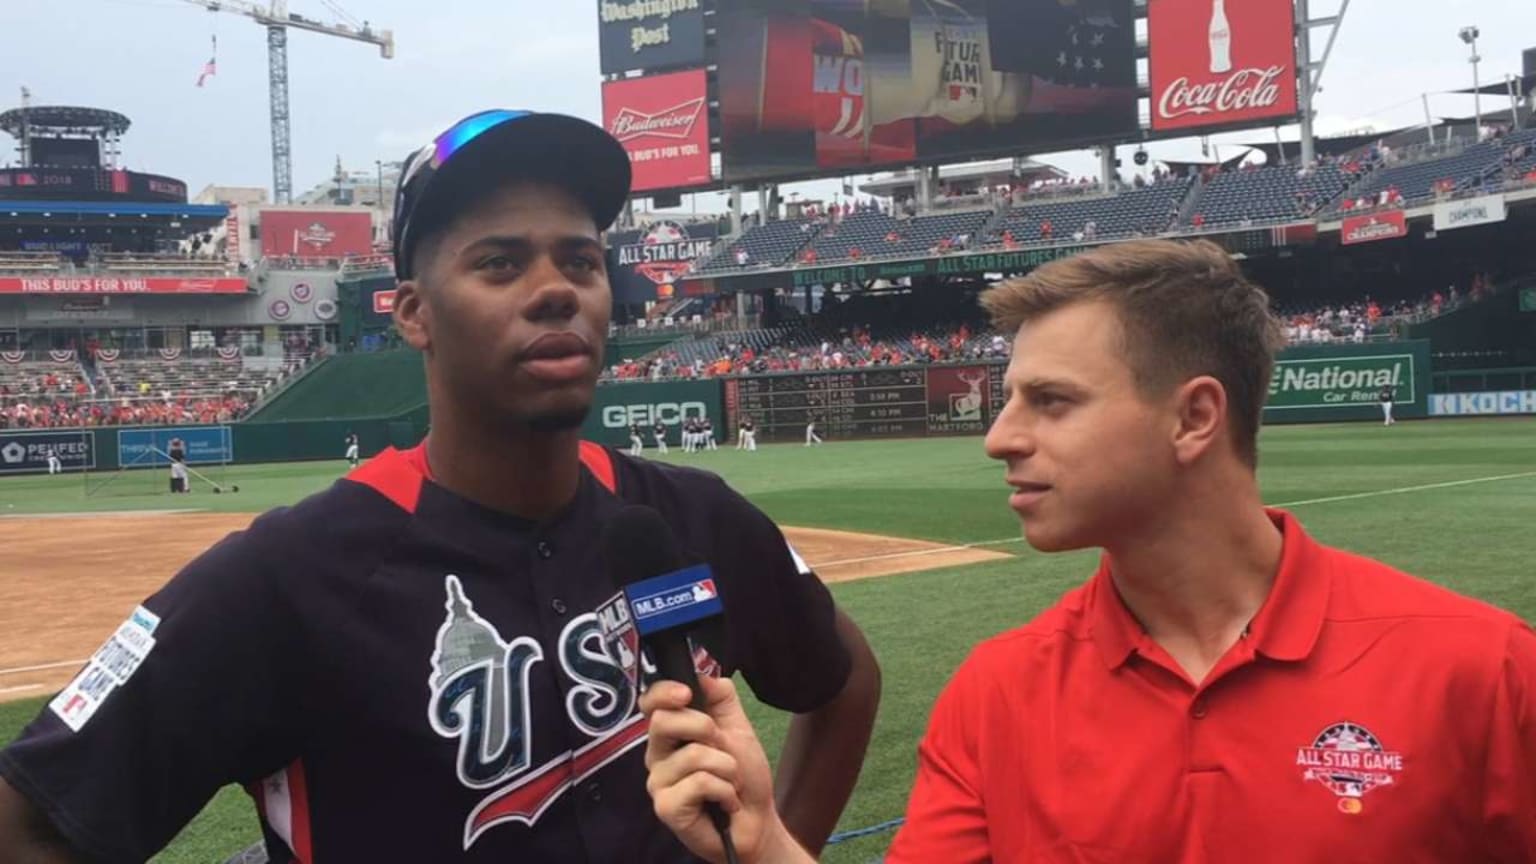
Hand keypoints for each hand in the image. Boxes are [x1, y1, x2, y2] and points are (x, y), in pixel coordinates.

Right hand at [642, 676, 796, 863]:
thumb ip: (721, 698)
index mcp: (671, 734)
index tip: (686, 694)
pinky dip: (725, 791)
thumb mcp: (737, 728)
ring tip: (730, 783)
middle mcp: (658, 756)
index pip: (651, 703)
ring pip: (692, 754)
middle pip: (663, 721)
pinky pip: (699, 783)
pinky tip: (726, 803)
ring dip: (727, 767)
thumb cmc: (743, 778)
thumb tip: (703, 672)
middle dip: (706, 729)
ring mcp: (659, 783)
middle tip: (723, 749)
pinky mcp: (666, 808)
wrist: (757, 821)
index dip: (663, 692)